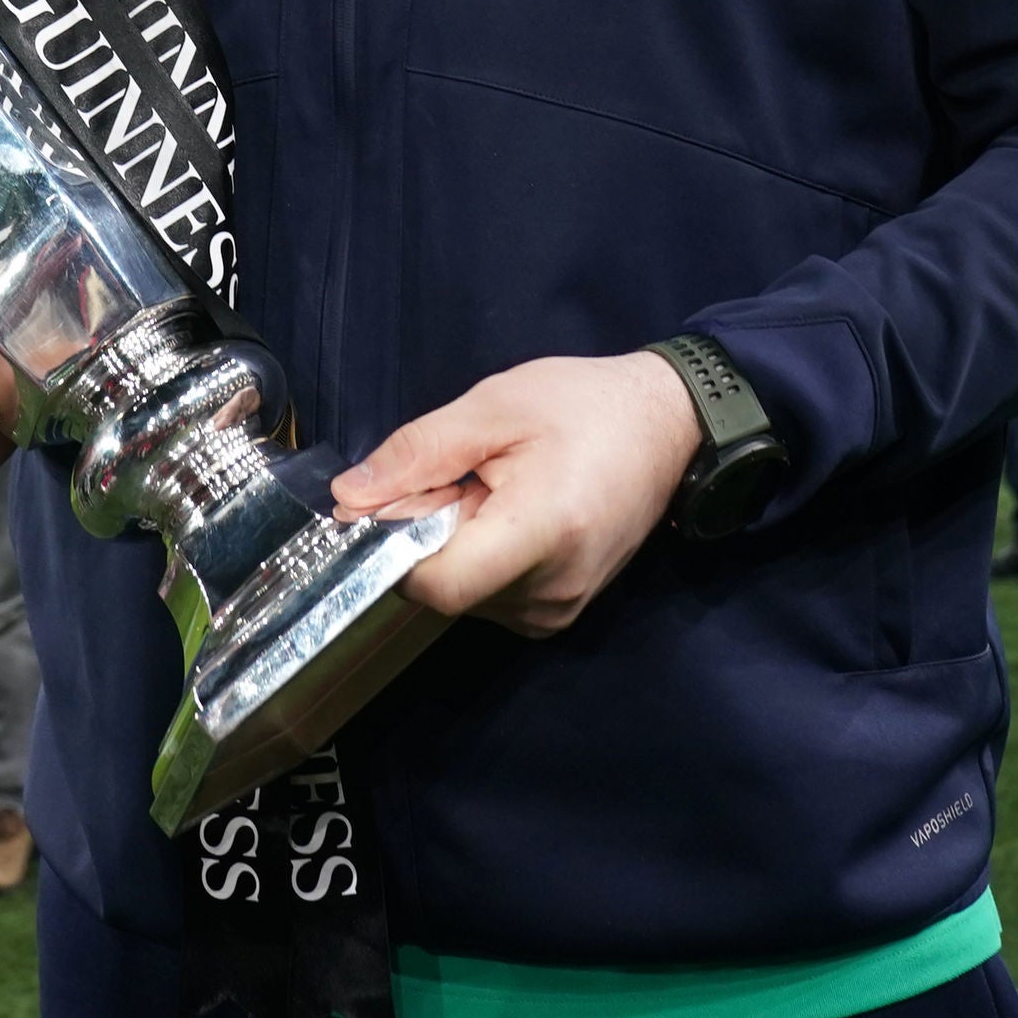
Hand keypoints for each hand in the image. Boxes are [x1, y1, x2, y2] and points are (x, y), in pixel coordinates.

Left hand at [331, 352, 700, 636]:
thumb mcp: (493, 407)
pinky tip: (511, 514)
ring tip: (496, 490)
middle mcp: (553, 592)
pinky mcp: (563, 612)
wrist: (668, 425)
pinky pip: (494, 597)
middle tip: (464, 476)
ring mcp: (562, 610)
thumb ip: (417, 454)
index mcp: (541, 535)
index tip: (398, 500)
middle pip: (447, 590)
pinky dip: (484, 559)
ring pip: (467, 597)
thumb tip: (349, 499)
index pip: (438, 586)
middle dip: (431, 536)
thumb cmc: (584, 406)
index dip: (398, 548)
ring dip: (459, 547)